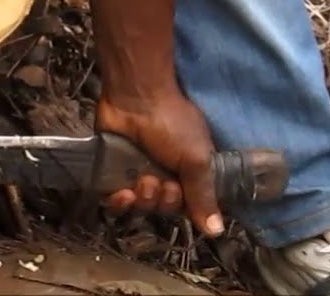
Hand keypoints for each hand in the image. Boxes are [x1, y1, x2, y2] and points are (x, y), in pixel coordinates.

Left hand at [96, 89, 223, 236]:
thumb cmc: (172, 124)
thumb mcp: (196, 160)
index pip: (188, 205)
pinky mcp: (112, 173)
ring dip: (144, 199)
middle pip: (164, 209)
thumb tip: (217, 232)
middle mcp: (164, 175)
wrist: (136, 98)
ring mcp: (137, 174)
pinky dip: (120, 203)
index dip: (184, 207)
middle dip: (163, 201)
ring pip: (141, 208)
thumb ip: (204, 196)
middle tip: (161, 182)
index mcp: (188, 172)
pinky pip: (115, 203)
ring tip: (143, 180)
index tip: (182, 195)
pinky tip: (123, 194)